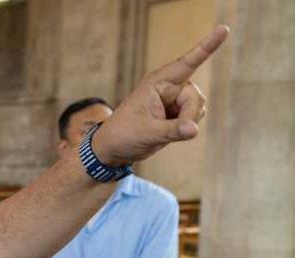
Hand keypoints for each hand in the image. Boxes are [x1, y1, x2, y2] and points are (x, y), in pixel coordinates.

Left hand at [93, 25, 228, 165]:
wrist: (114, 147)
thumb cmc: (124, 134)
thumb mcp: (147, 133)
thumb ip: (172, 130)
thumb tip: (194, 129)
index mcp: (158, 82)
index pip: (187, 63)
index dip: (207, 47)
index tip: (224, 29)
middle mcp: (169, 86)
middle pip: (195, 97)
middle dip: (187, 116)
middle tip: (167, 130)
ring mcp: (175, 99)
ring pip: (198, 108)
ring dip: (186, 122)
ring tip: (160, 129)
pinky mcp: (178, 111)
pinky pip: (194, 118)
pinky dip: (186, 128)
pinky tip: (167, 131)